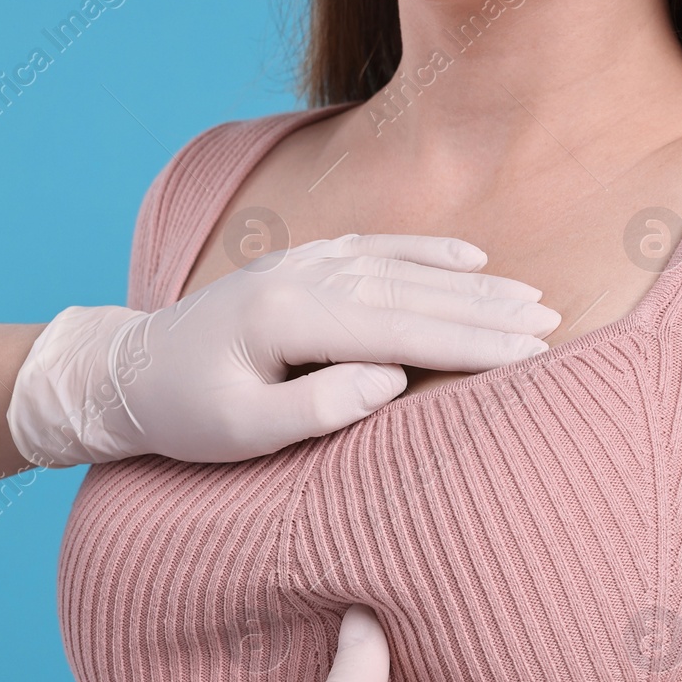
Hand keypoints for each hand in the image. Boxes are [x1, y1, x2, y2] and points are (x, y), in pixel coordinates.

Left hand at [6, 234, 559, 465]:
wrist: (129, 372)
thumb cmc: (185, 414)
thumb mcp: (241, 432)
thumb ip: (316, 407)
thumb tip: (391, 379)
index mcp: (289, 319)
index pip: (399, 329)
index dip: (469, 342)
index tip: (529, 352)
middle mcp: (302, 278)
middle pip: (413, 293)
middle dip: (487, 309)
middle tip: (552, 324)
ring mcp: (303, 264)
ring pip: (402, 268)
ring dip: (470, 282)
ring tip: (530, 296)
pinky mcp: (303, 266)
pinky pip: (377, 249)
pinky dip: (426, 252)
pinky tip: (470, 256)